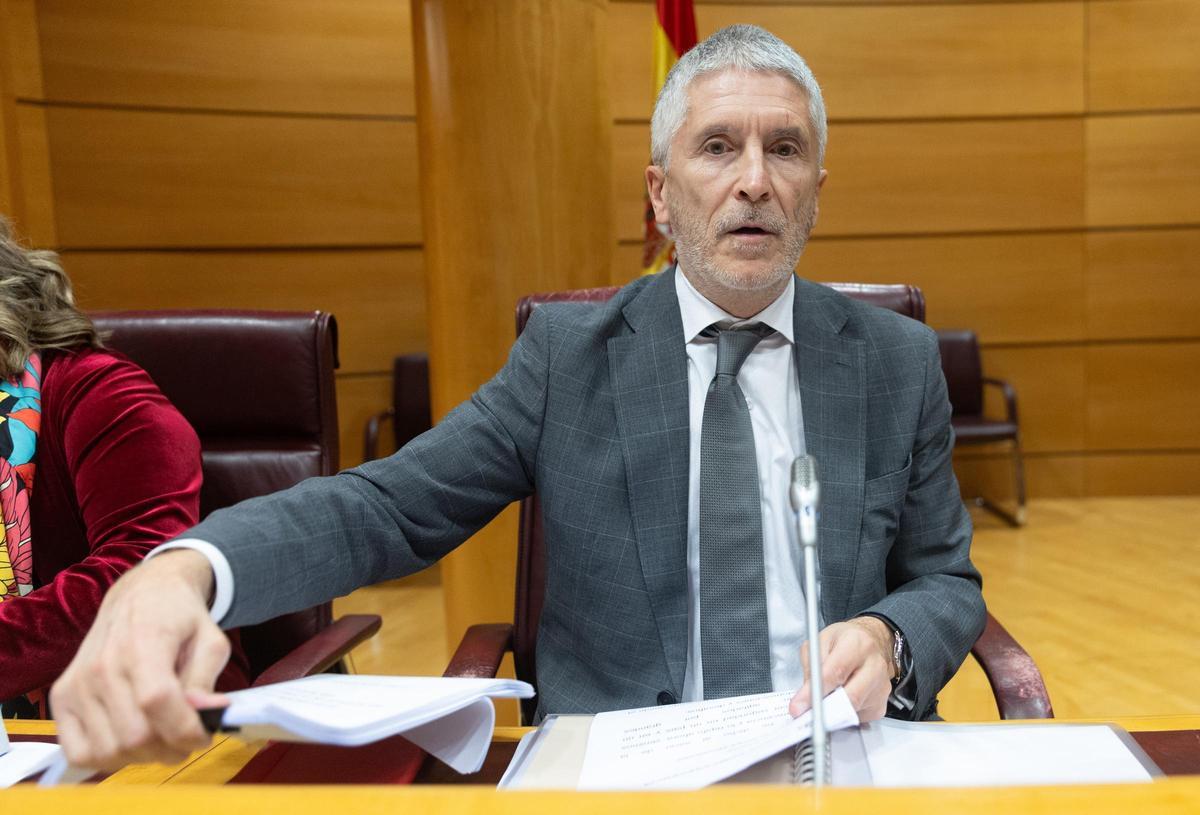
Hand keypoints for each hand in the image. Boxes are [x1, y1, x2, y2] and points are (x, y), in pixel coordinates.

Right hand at [50, 549, 230, 768]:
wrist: (140, 596)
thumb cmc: (180, 619)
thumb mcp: (210, 641)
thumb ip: (206, 680)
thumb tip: (207, 714)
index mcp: (143, 643)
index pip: (157, 701)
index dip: (186, 730)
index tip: (205, 734)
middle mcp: (102, 665)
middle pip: (134, 735)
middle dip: (171, 748)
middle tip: (186, 738)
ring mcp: (77, 683)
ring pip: (109, 750)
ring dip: (143, 757)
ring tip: (161, 738)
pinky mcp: (61, 698)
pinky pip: (78, 751)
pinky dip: (107, 759)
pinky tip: (129, 742)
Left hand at [788, 617, 894, 722]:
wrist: (871, 642)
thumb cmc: (844, 641)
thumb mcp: (820, 642)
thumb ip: (811, 666)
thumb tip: (805, 696)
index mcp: (857, 644)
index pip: (835, 673)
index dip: (814, 692)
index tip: (799, 706)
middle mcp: (874, 665)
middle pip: (850, 697)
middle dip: (824, 709)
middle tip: (806, 713)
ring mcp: (881, 687)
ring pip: (852, 710)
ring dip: (832, 712)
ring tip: (822, 700)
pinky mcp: (881, 705)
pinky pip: (858, 717)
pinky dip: (844, 714)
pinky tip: (840, 699)